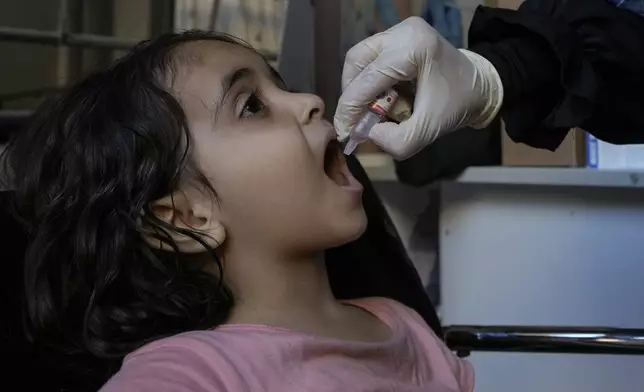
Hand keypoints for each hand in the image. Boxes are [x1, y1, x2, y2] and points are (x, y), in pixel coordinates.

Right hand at [334, 17, 502, 159]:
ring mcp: (399, 30)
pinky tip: (378, 98)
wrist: (479, 86)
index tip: (344, 134)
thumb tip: (369, 133)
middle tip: (356, 122)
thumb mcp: (429, 131)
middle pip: (356, 62)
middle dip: (352, 96)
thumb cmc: (456, 105)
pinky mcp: (397, 35)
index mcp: (414, 48)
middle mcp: (403, 32)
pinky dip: (367, 81)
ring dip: (357, 88)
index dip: (349, 109)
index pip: (368, 79)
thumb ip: (397, 140)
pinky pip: (369, 58)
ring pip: (358, 59)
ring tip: (369, 110)